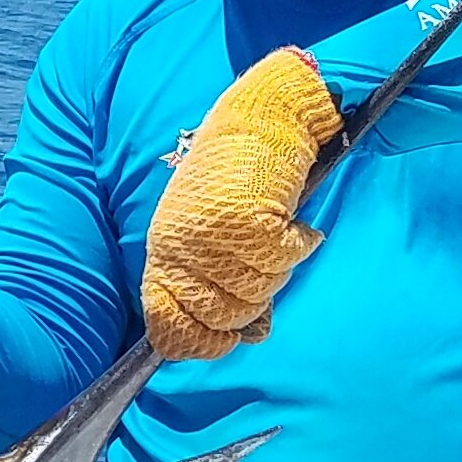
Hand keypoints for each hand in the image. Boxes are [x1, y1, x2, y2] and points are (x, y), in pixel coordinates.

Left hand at [141, 46, 343, 359]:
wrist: (261, 116)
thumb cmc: (235, 175)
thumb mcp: (206, 232)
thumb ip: (215, 283)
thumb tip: (249, 336)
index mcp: (164, 250)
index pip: (169, 326)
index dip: (200, 344)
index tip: (227, 339)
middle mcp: (181, 246)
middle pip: (223, 316)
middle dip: (252, 304)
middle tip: (263, 265)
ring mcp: (212, 235)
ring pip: (258, 291)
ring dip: (277, 268)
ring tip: (275, 233)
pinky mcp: (248, 220)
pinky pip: (283, 260)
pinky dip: (297, 243)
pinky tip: (293, 222)